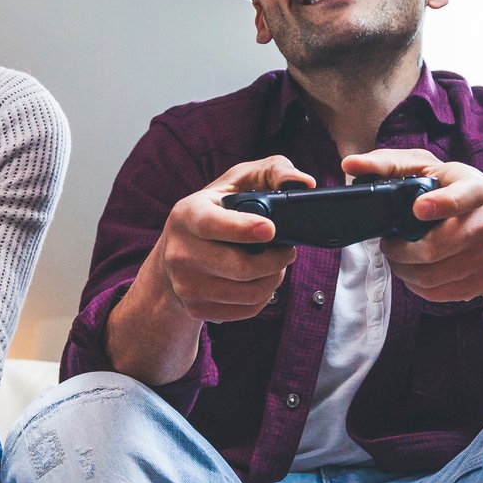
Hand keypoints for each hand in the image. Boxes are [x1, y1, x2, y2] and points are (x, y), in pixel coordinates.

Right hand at [153, 155, 311, 321]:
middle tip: (288, 251)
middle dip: (275, 260)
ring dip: (273, 279)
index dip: (243, 229)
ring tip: (275, 265)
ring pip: (247, 293)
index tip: (271, 229)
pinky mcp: (195, 308)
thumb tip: (304, 183)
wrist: (177, 251)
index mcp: (187, 214)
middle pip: (240, 268)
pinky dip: (263, 297)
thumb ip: (274, 171)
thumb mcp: (239, 180)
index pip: (213, 225)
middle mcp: (179, 252)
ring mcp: (185, 284)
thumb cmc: (217, 209)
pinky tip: (262, 281)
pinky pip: (244, 311)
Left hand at [340, 148, 482, 302]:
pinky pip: (438, 293)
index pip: (462, 197)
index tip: (417, 209)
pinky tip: (416, 270)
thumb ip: (387, 164)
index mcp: (477, 187)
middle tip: (389, 244)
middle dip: (400, 250)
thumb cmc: (452, 192)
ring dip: (404, 270)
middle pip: (435, 247)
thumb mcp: (426, 169)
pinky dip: (418, 286)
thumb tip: (350, 165)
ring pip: (431, 276)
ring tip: (400, 257)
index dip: (440, 204)